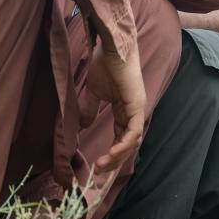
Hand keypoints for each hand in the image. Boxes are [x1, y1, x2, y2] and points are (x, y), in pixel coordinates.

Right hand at [78, 41, 145, 171]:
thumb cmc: (103, 63)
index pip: (122, 136)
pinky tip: (110, 154)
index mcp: (125, 109)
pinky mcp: (137, 105)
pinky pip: (133, 132)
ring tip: (101, 166)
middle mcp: (134, 111)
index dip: (112, 152)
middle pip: (128, 144)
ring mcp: (137, 109)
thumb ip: (89, 108)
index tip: (97, 164)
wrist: (110, 46)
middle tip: (99, 172)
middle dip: (114, 160)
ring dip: (117, 157)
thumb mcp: (93, 91)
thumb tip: (81, 126)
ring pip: (132, 142)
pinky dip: (123, 145)